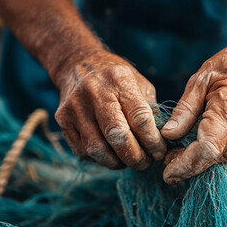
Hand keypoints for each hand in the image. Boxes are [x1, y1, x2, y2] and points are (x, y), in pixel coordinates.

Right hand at [54, 50, 165, 169]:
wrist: (77, 63)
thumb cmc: (115, 78)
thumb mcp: (139, 83)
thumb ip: (151, 110)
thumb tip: (163, 140)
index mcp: (119, 80)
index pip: (140, 118)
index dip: (153, 141)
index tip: (159, 152)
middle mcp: (95, 92)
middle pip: (117, 136)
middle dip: (135, 157)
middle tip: (145, 163)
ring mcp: (75, 106)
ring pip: (97, 148)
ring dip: (117, 162)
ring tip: (128, 161)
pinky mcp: (62, 119)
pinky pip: (82, 150)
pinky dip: (99, 159)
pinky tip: (110, 154)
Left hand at [161, 41, 226, 183]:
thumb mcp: (201, 79)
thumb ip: (184, 109)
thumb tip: (168, 135)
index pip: (207, 150)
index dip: (184, 165)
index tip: (167, 172)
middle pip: (214, 162)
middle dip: (188, 167)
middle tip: (170, 157)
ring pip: (224, 167)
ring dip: (201, 167)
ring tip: (184, 152)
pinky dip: (216, 163)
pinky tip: (202, 151)